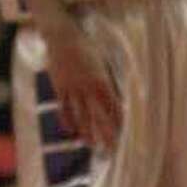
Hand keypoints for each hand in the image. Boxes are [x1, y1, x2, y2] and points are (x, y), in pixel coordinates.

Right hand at [41, 16, 119, 152]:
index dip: (120, 122)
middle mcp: (87, 86)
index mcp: (101, 80)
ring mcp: (72, 88)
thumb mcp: (102, 61)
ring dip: (87, 132)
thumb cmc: (86, 46)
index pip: (114, 107)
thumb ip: (107, 80)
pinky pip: (64, 108)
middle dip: (106, 133)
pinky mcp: (59, 87)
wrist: (61, 35)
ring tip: (92, 145)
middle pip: (98, 115)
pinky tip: (72, 131)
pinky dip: (68, 120)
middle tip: (113, 150)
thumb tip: (116, 97)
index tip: (127, 135)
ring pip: (80, 115)